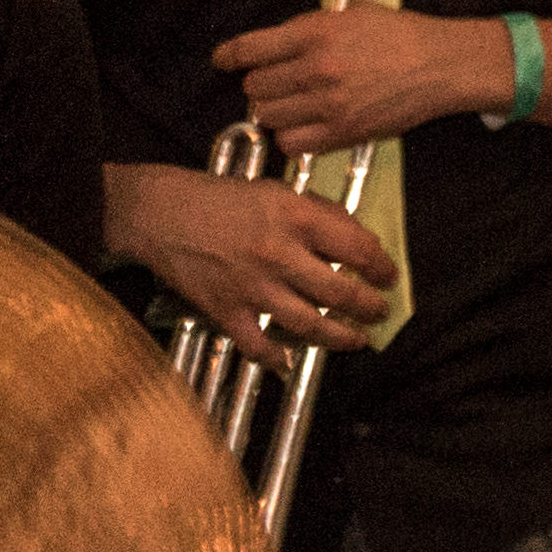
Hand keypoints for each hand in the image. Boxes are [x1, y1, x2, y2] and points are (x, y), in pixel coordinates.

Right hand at [116, 162, 395, 366]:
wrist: (162, 214)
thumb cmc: (224, 199)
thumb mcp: (280, 191)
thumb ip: (320, 215)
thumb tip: (357, 241)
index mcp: (297, 218)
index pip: (357, 248)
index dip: (380, 266)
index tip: (389, 277)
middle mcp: (279, 254)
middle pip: (339, 292)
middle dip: (368, 307)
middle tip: (380, 312)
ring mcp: (252, 286)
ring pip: (308, 324)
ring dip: (339, 337)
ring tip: (356, 339)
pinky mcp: (225, 309)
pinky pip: (258, 344)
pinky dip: (276, 357)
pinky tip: (291, 360)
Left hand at [213, 2, 501, 159]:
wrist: (443, 65)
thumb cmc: (402, 36)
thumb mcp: (353, 13)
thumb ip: (309, 27)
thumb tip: (272, 45)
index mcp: (317, 32)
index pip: (249, 49)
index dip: (229, 56)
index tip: (225, 60)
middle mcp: (318, 68)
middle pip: (254, 86)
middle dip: (262, 83)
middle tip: (280, 81)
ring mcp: (329, 103)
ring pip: (268, 116)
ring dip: (275, 110)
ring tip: (295, 102)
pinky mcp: (342, 132)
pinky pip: (290, 143)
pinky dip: (292, 136)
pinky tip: (307, 123)